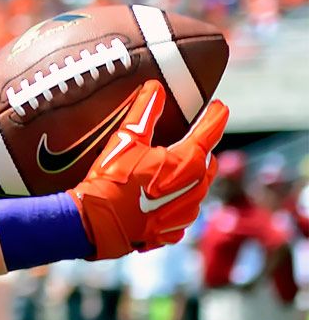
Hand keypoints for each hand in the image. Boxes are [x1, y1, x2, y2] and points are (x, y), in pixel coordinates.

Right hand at [68, 80, 227, 259]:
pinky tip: (158, 197)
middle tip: (192, 138)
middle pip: (207, 161)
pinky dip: (176, 200)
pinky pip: (183, 210)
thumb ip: (145, 111)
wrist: (99, 223)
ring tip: (170, 169)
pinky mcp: (174, 230)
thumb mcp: (126, 139)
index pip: (210, 132)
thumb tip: (155, 88)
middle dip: (202, 149)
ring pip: (198, 187)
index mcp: (188, 162)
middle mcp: (195, 188)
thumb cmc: (112, 179)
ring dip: (190, 176)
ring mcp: (186, 212)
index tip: (220, 107)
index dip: (215, 117)